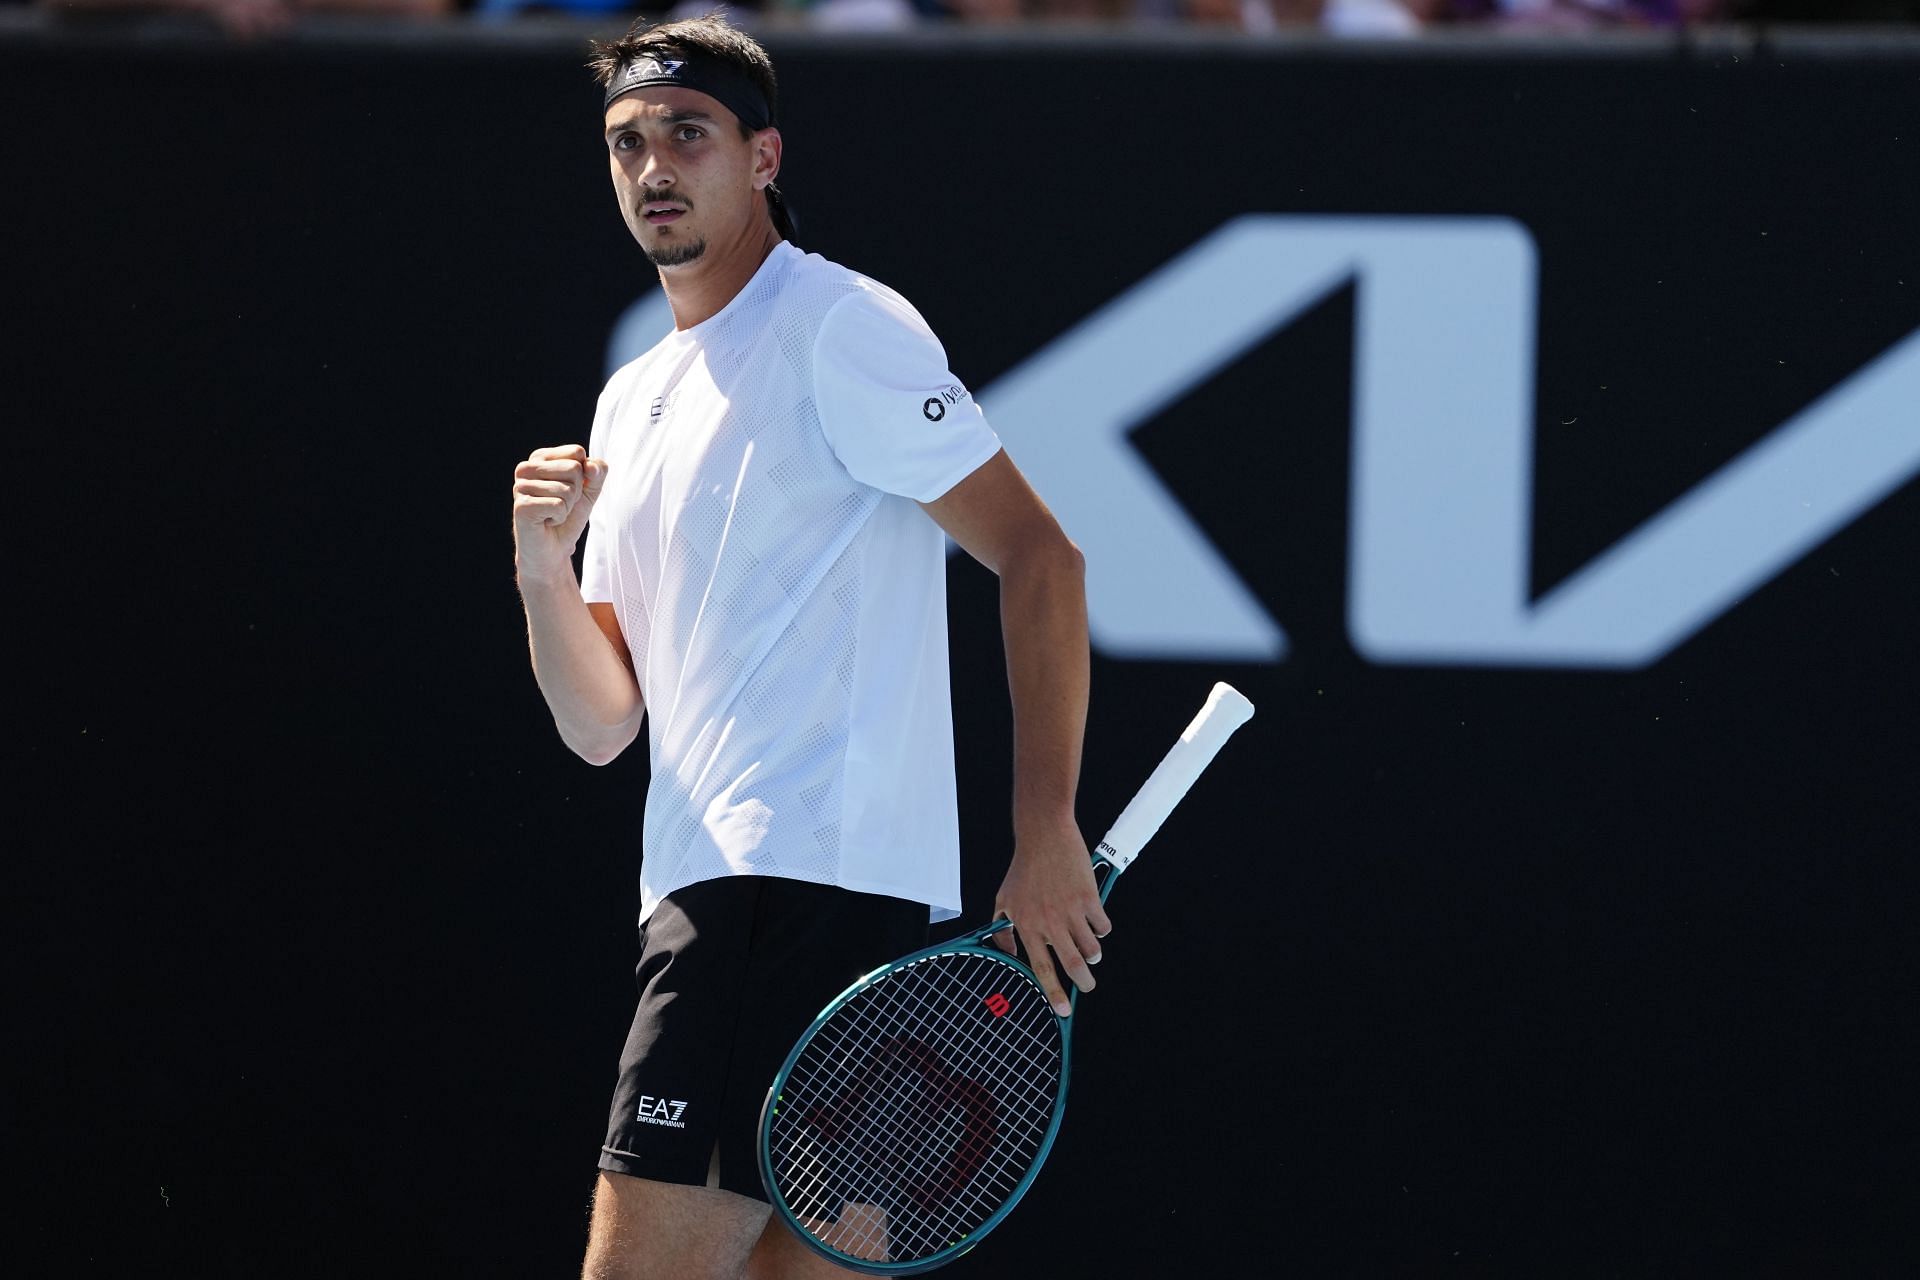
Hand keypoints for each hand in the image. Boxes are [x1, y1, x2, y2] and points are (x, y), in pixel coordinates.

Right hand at [512, 445, 605, 584]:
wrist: (554, 549)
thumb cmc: (569, 517)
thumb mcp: (590, 490)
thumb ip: (598, 472)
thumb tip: (591, 465)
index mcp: (540, 458)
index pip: (577, 453)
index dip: (583, 476)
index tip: (569, 491)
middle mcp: (526, 468)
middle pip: (573, 468)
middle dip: (576, 492)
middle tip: (561, 505)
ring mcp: (520, 486)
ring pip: (566, 489)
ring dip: (567, 507)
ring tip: (553, 514)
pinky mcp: (521, 506)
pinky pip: (558, 505)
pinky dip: (560, 517)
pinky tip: (547, 522)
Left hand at [990, 820, 1110, 1017]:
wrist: (1044, 836)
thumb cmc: (1023, 869)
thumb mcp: (1004, 900)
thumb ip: (1004, 931)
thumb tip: (1009, 954)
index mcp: (1027, 925)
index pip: (1042, 968)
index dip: (1053, 992)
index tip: (1063, 1011)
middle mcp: (1050, 922)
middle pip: (1074, 965)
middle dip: (1084, 983)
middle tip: (1087, 986)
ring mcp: (1071, 910)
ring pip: (1092, 949)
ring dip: (1093, 953)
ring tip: (1089, 948)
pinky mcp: (1090, 898)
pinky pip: (1103, 927)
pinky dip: (1101, 929)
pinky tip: (1093, 920)